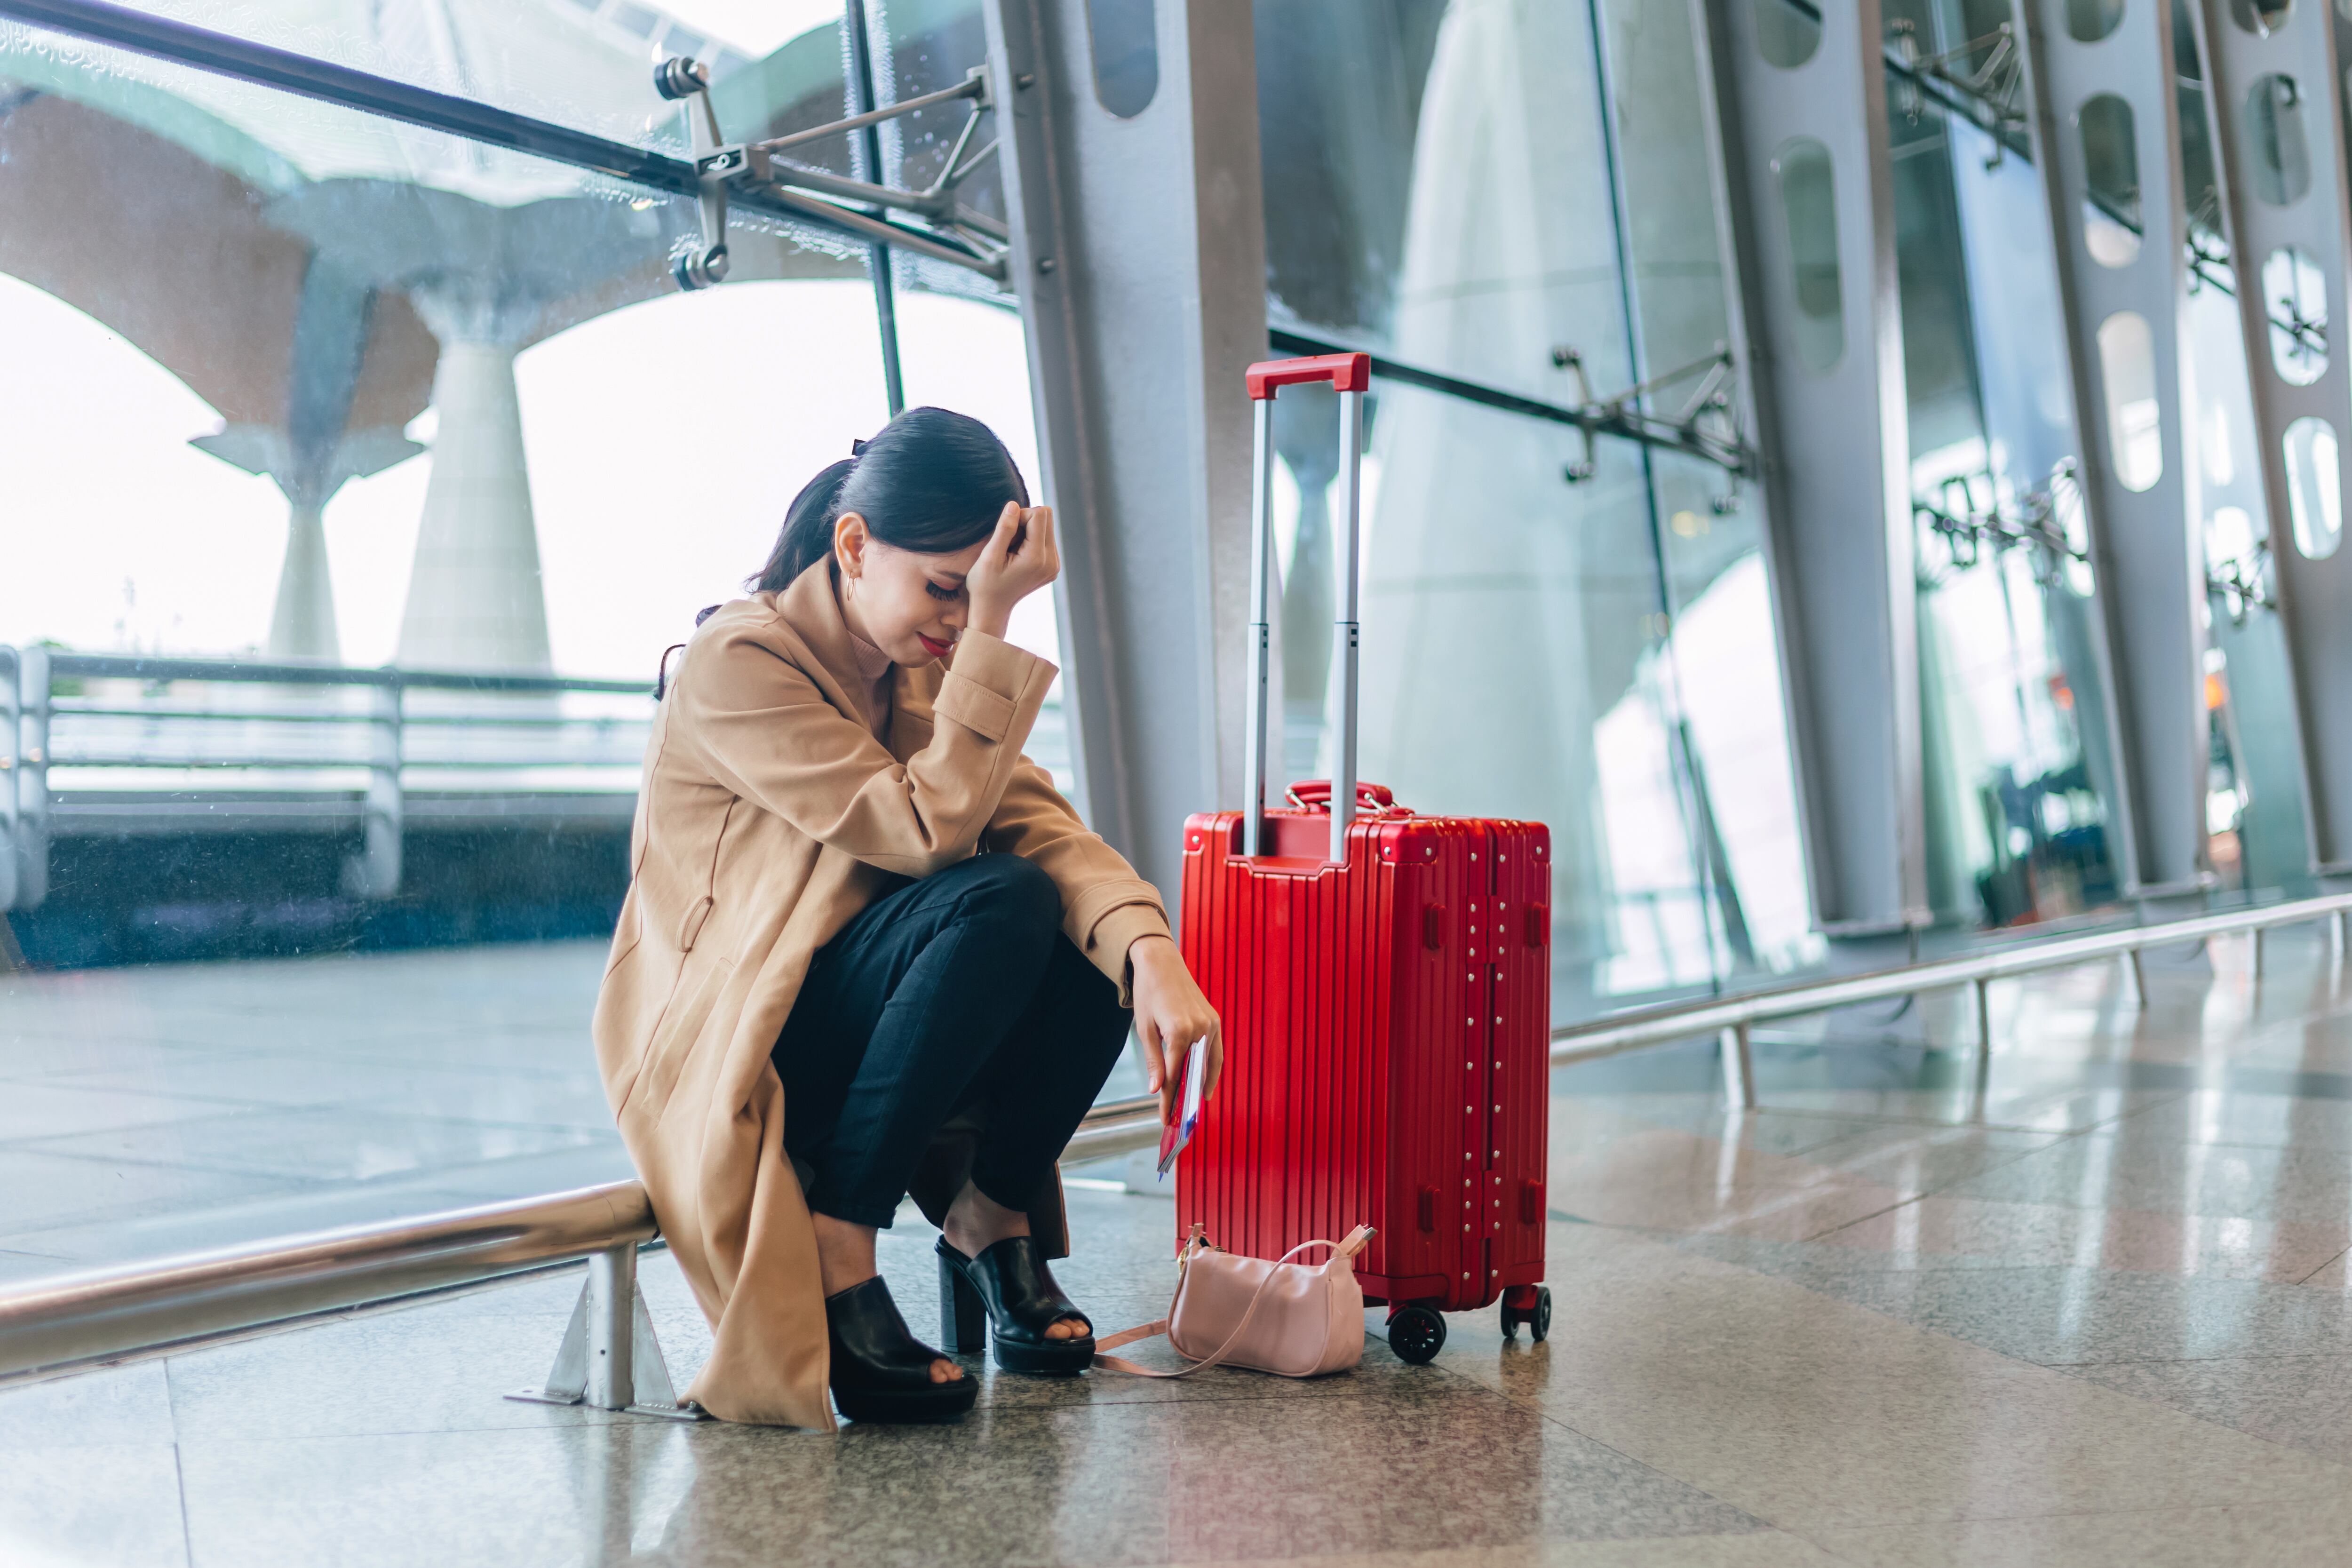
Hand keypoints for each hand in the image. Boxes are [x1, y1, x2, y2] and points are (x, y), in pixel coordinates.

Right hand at [965, 502, 1058, 639]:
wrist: (992, 610)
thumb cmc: (985, 585)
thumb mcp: (989, 557)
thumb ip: (1004, 529)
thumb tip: (1014, 505)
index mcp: (1037, 558)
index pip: (1039, 514)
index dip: (1019, 515)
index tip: (1005, 532)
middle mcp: (1051, 562)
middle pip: (1047, 517)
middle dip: (1026, 521)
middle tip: (1008, 540)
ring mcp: (1054, 565)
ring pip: (1047, 526)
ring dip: (1028, 531)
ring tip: (1012, 550)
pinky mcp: (1052, 567)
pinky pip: (1046, 538)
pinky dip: (1031, 540)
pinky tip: (1018, 556)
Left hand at [1128, 934, 1221, 1124]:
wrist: (1161, 962)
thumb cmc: (1149, 994)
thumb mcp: (1145, 1029)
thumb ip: (1154, 1061)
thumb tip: (1157, 1089)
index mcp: (1180, 1031)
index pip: (1176, 1075)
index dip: (1169, 1098)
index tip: (1164, 1117)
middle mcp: (1200, 1028)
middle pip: (1195, 1072)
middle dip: (1187, 1096)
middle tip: (1180, 1117)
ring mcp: (1211, 1023)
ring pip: (1211, 1063)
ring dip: (1205, 1083)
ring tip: (1196, 1102)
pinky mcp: (1214, 1019)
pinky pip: (1216, 1050)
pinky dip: (1212, 1066)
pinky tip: (1205, 1078)